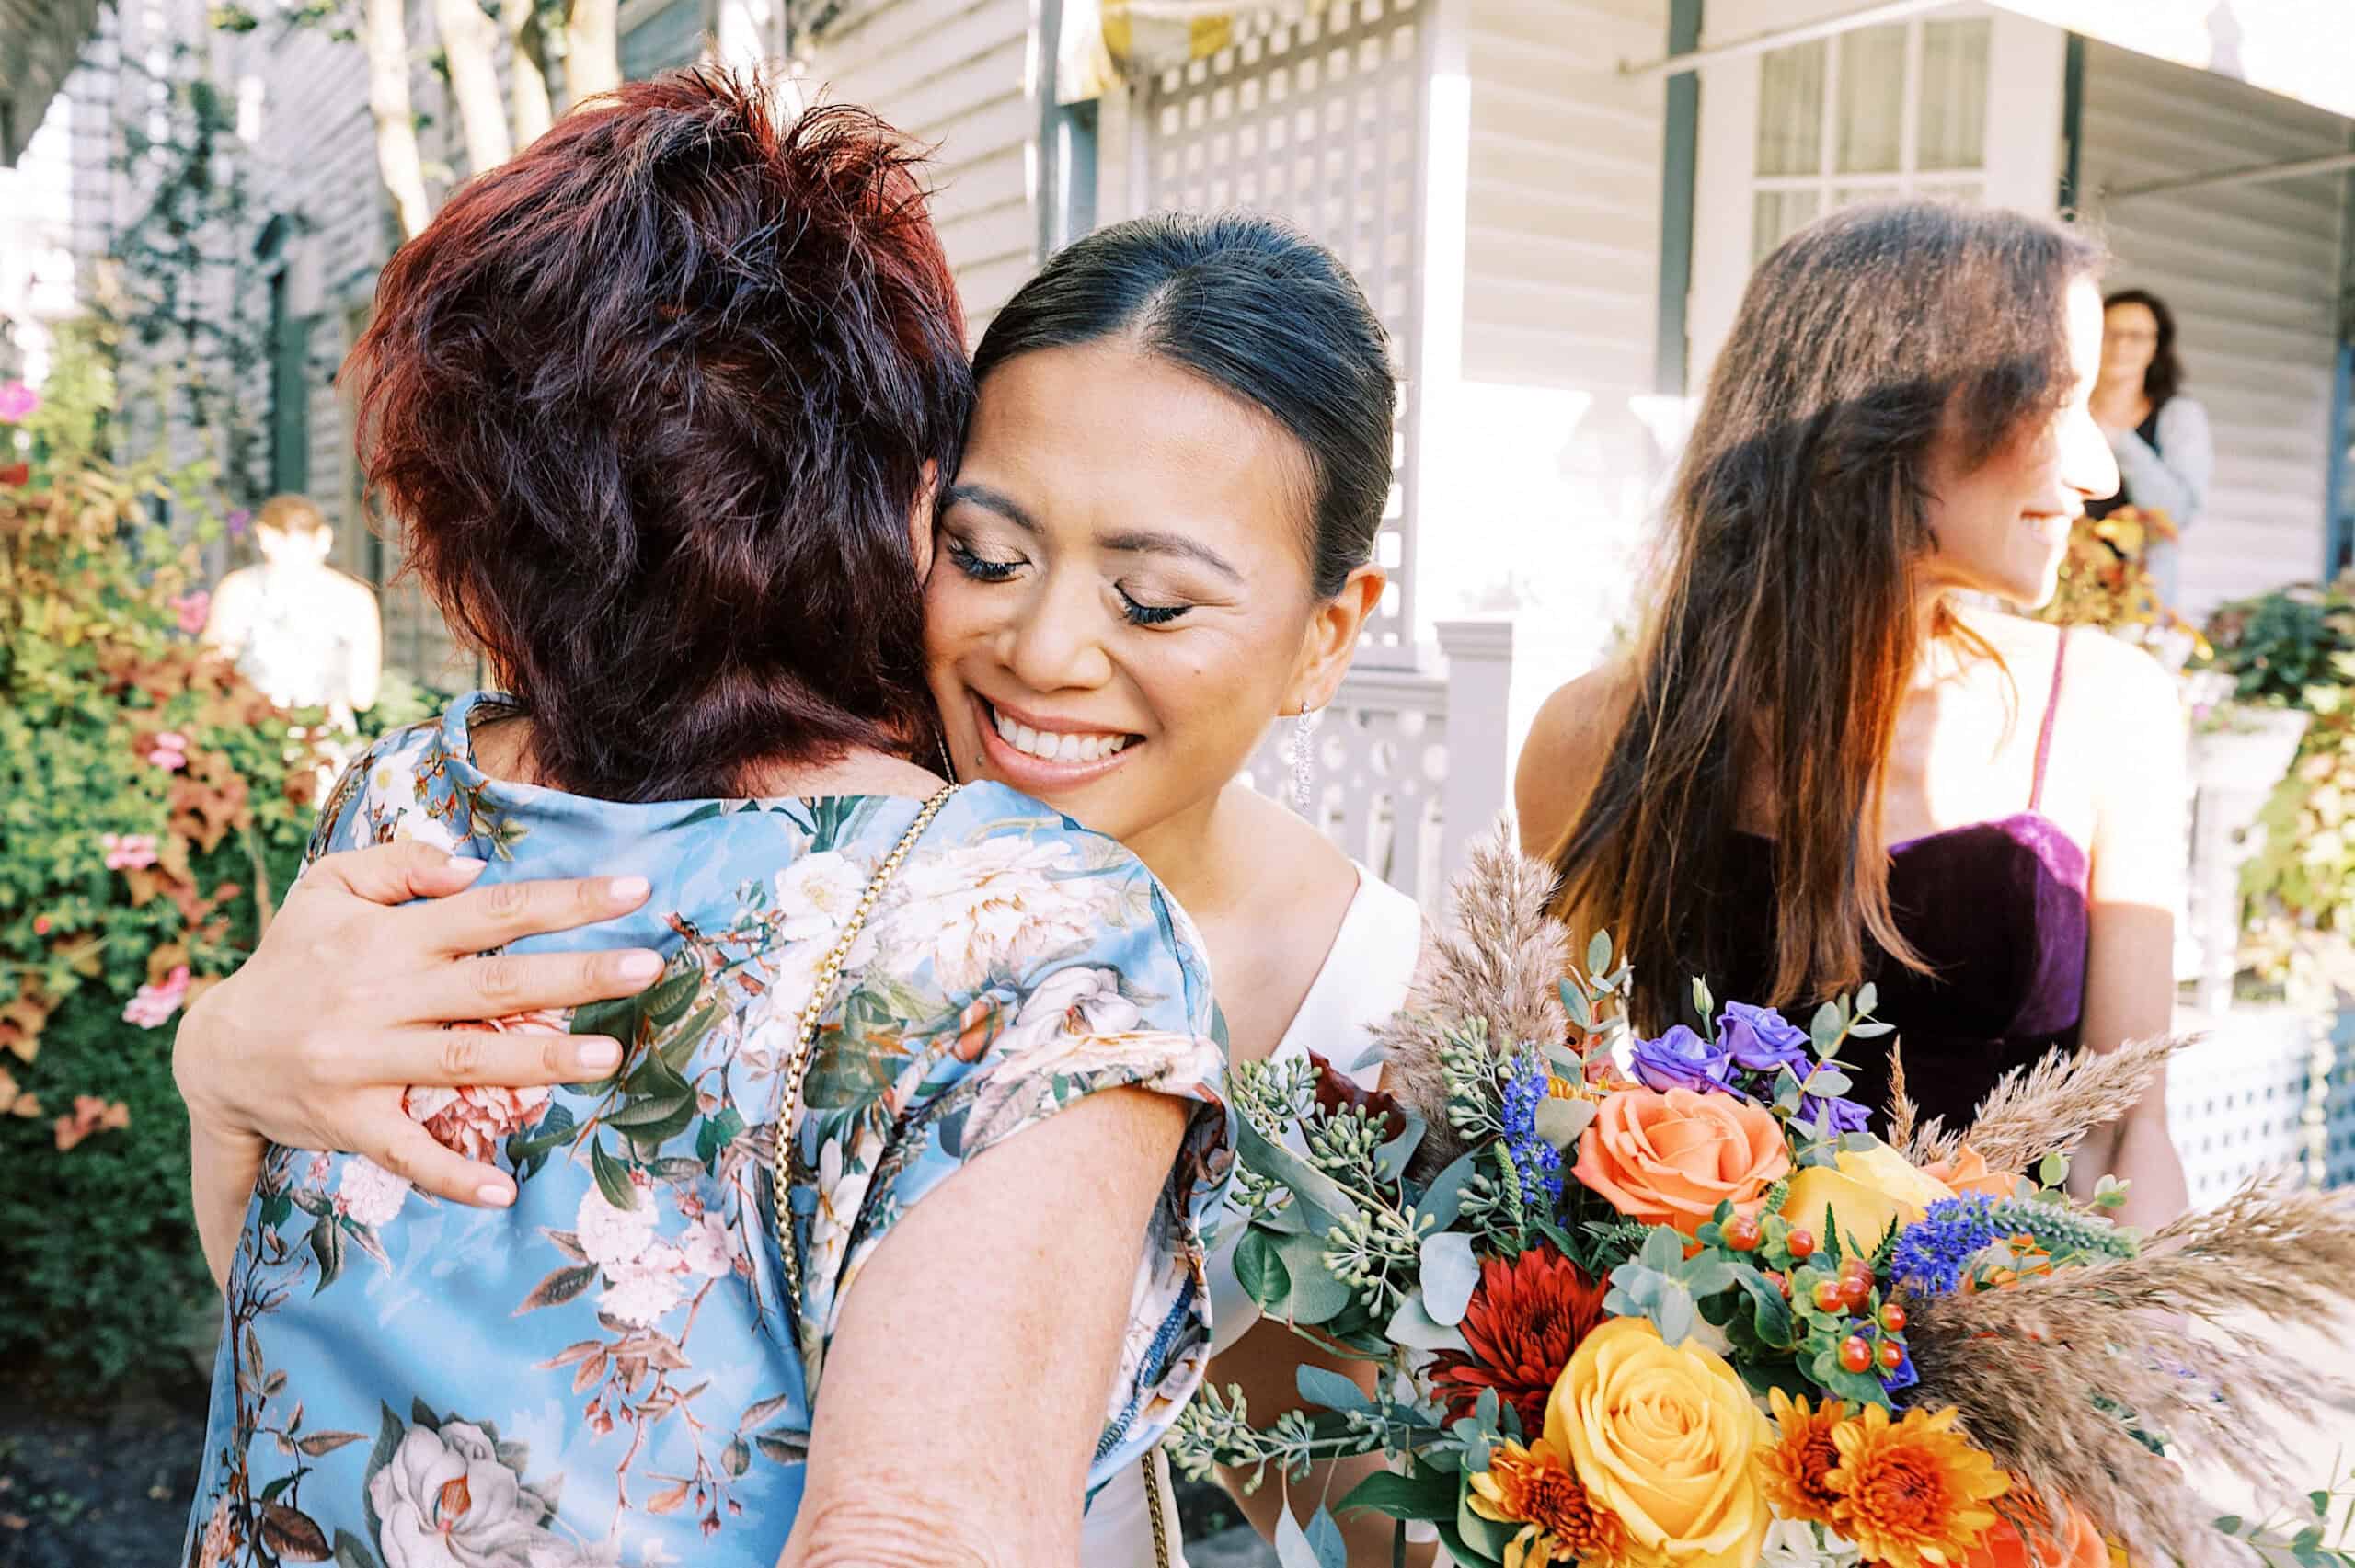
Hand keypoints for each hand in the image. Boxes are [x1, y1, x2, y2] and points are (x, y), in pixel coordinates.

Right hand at [172, 838, 659, 1206]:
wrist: (216, 1049)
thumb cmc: (295, 958)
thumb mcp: (328, 888)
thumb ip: (402, 865)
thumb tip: (477, 869)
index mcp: (390, 936)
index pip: (493, 911)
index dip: (566, 900)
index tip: (635, 890)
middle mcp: (381, 995)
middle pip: (494, 984)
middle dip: (576, 974)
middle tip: (649, 966)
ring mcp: (364, 1062)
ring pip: (463, 1062)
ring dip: (539, 1062)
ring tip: (607, 1057)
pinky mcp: (348, 1121)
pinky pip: (405, 1154)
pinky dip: (451, 1176)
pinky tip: (502, 1189)